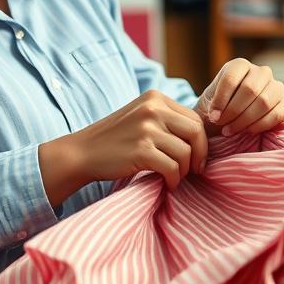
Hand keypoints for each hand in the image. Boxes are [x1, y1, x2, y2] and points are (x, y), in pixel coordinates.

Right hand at [72, 90, 207, 190]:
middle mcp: (153, 109)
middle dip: (200, 155)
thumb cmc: (115, 139)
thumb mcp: (141, 117)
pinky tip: (167, 184)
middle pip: (196, 132)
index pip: (195, 117)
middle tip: (195, 171)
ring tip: (174, 178)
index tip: (198, 157)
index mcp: (155, 98)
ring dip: (184, 171)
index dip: (202, 141)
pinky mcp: (141, 150)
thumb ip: (167, 119)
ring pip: (185, 153)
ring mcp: (146, 129)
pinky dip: (173, 180)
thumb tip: (202, 136)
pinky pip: (172, 168)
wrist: (82, 152)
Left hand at [196, 58, 283, 136]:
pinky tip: (248, 131)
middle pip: (250, 89)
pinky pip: (278, 113)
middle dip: (233, 111)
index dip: (221, 99)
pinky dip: (261, 125)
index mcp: (240, 65)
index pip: (231, 78)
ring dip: (245, 120)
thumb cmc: (219, 108)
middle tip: (221, 125)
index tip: (213, 116)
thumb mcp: (210, 101)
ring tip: (231, 130)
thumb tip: (216, 114)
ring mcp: (276, 86)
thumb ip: (212, 102)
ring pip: (264, 101)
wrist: (232, 119)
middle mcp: (261, 72)